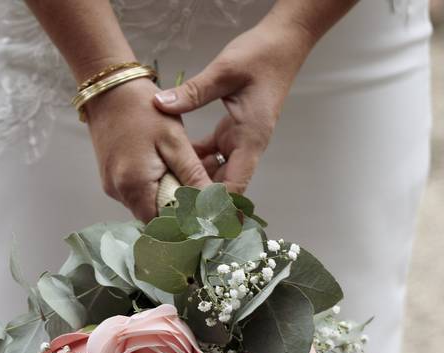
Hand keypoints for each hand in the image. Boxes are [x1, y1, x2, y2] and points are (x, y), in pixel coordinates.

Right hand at [84, 78, 211, 221]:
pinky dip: (154, 186)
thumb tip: (211, 207)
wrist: (109, 87)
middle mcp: (118, 191)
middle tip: (201, 194)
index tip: (204, 215)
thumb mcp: (175, 141)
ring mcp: (111, 184)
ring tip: (187, 178)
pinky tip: (167, 169)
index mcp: (134, 186)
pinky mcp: (110, 176)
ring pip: (145, 204)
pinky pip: (136, 191)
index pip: (162, 225)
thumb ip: (192, 177)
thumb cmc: (143, 109)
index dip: (184, 224)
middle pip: (153, 216)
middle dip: (178, 210)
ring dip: (166, 197)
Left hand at [151, 15, 315, 193]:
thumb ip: (192, 92)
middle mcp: (247, 146)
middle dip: (200, 200)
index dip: (213, 206)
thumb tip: (161, 104)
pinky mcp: (232, 132)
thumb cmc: (260, 57)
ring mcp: (240, 141)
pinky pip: (212, 156)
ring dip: (195, 182)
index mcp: (249, 140)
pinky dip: (195, 162)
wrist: (282, 44)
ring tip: (166, 191)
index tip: (189, 217)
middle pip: (223, 187)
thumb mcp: (224, 72)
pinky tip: (172, 163)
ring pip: (216, 173)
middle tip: (168, 209)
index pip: (233, 187)